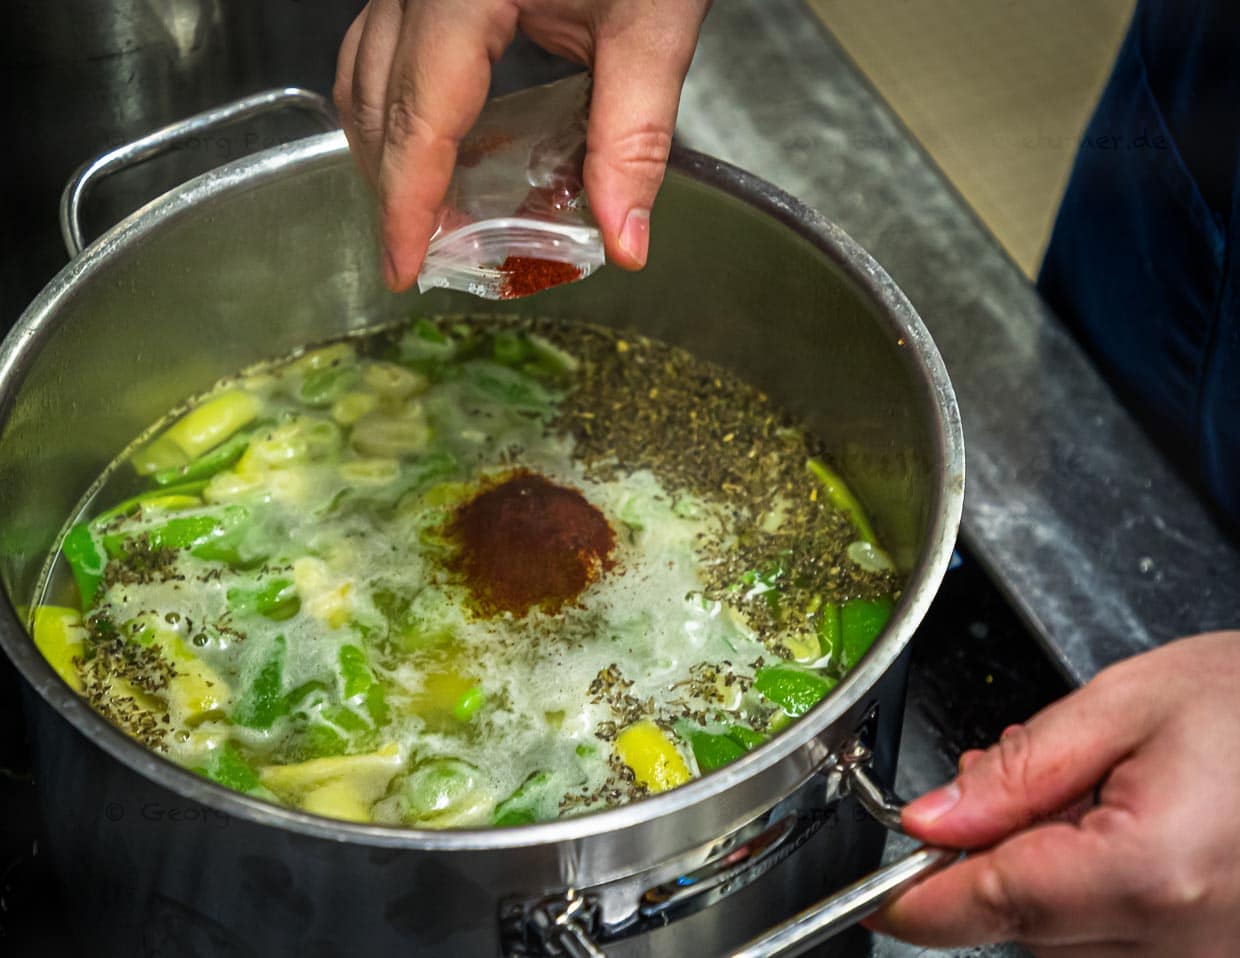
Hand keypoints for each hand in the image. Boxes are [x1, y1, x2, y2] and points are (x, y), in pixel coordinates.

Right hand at [334, 0, 711, 290]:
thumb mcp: (654, 21)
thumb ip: (635, 135)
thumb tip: (626, 240)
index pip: (419, 117)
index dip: (406, 202)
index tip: (402, 266)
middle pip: (374, 96)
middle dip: (391, 183)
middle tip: (422, 252)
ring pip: (366, 67)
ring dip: (388, 145)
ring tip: (429, 209)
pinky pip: (389, 41)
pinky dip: (404, 102)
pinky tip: (442, 141)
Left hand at [869, 631, 1239, 956]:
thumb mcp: (1125, 703)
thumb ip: (1019, 770)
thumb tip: (929, 822)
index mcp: (1148, 869)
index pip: (993, 907)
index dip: (920, 906)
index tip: (876, 902)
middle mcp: (1184, 943)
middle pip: (1023, 928)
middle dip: (993, 864)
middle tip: (1023, 784)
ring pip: (1065, 943)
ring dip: (1046, 880)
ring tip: (1097, 798)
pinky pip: (1120, 948)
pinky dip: (1094, 898)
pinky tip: (1124, 835)